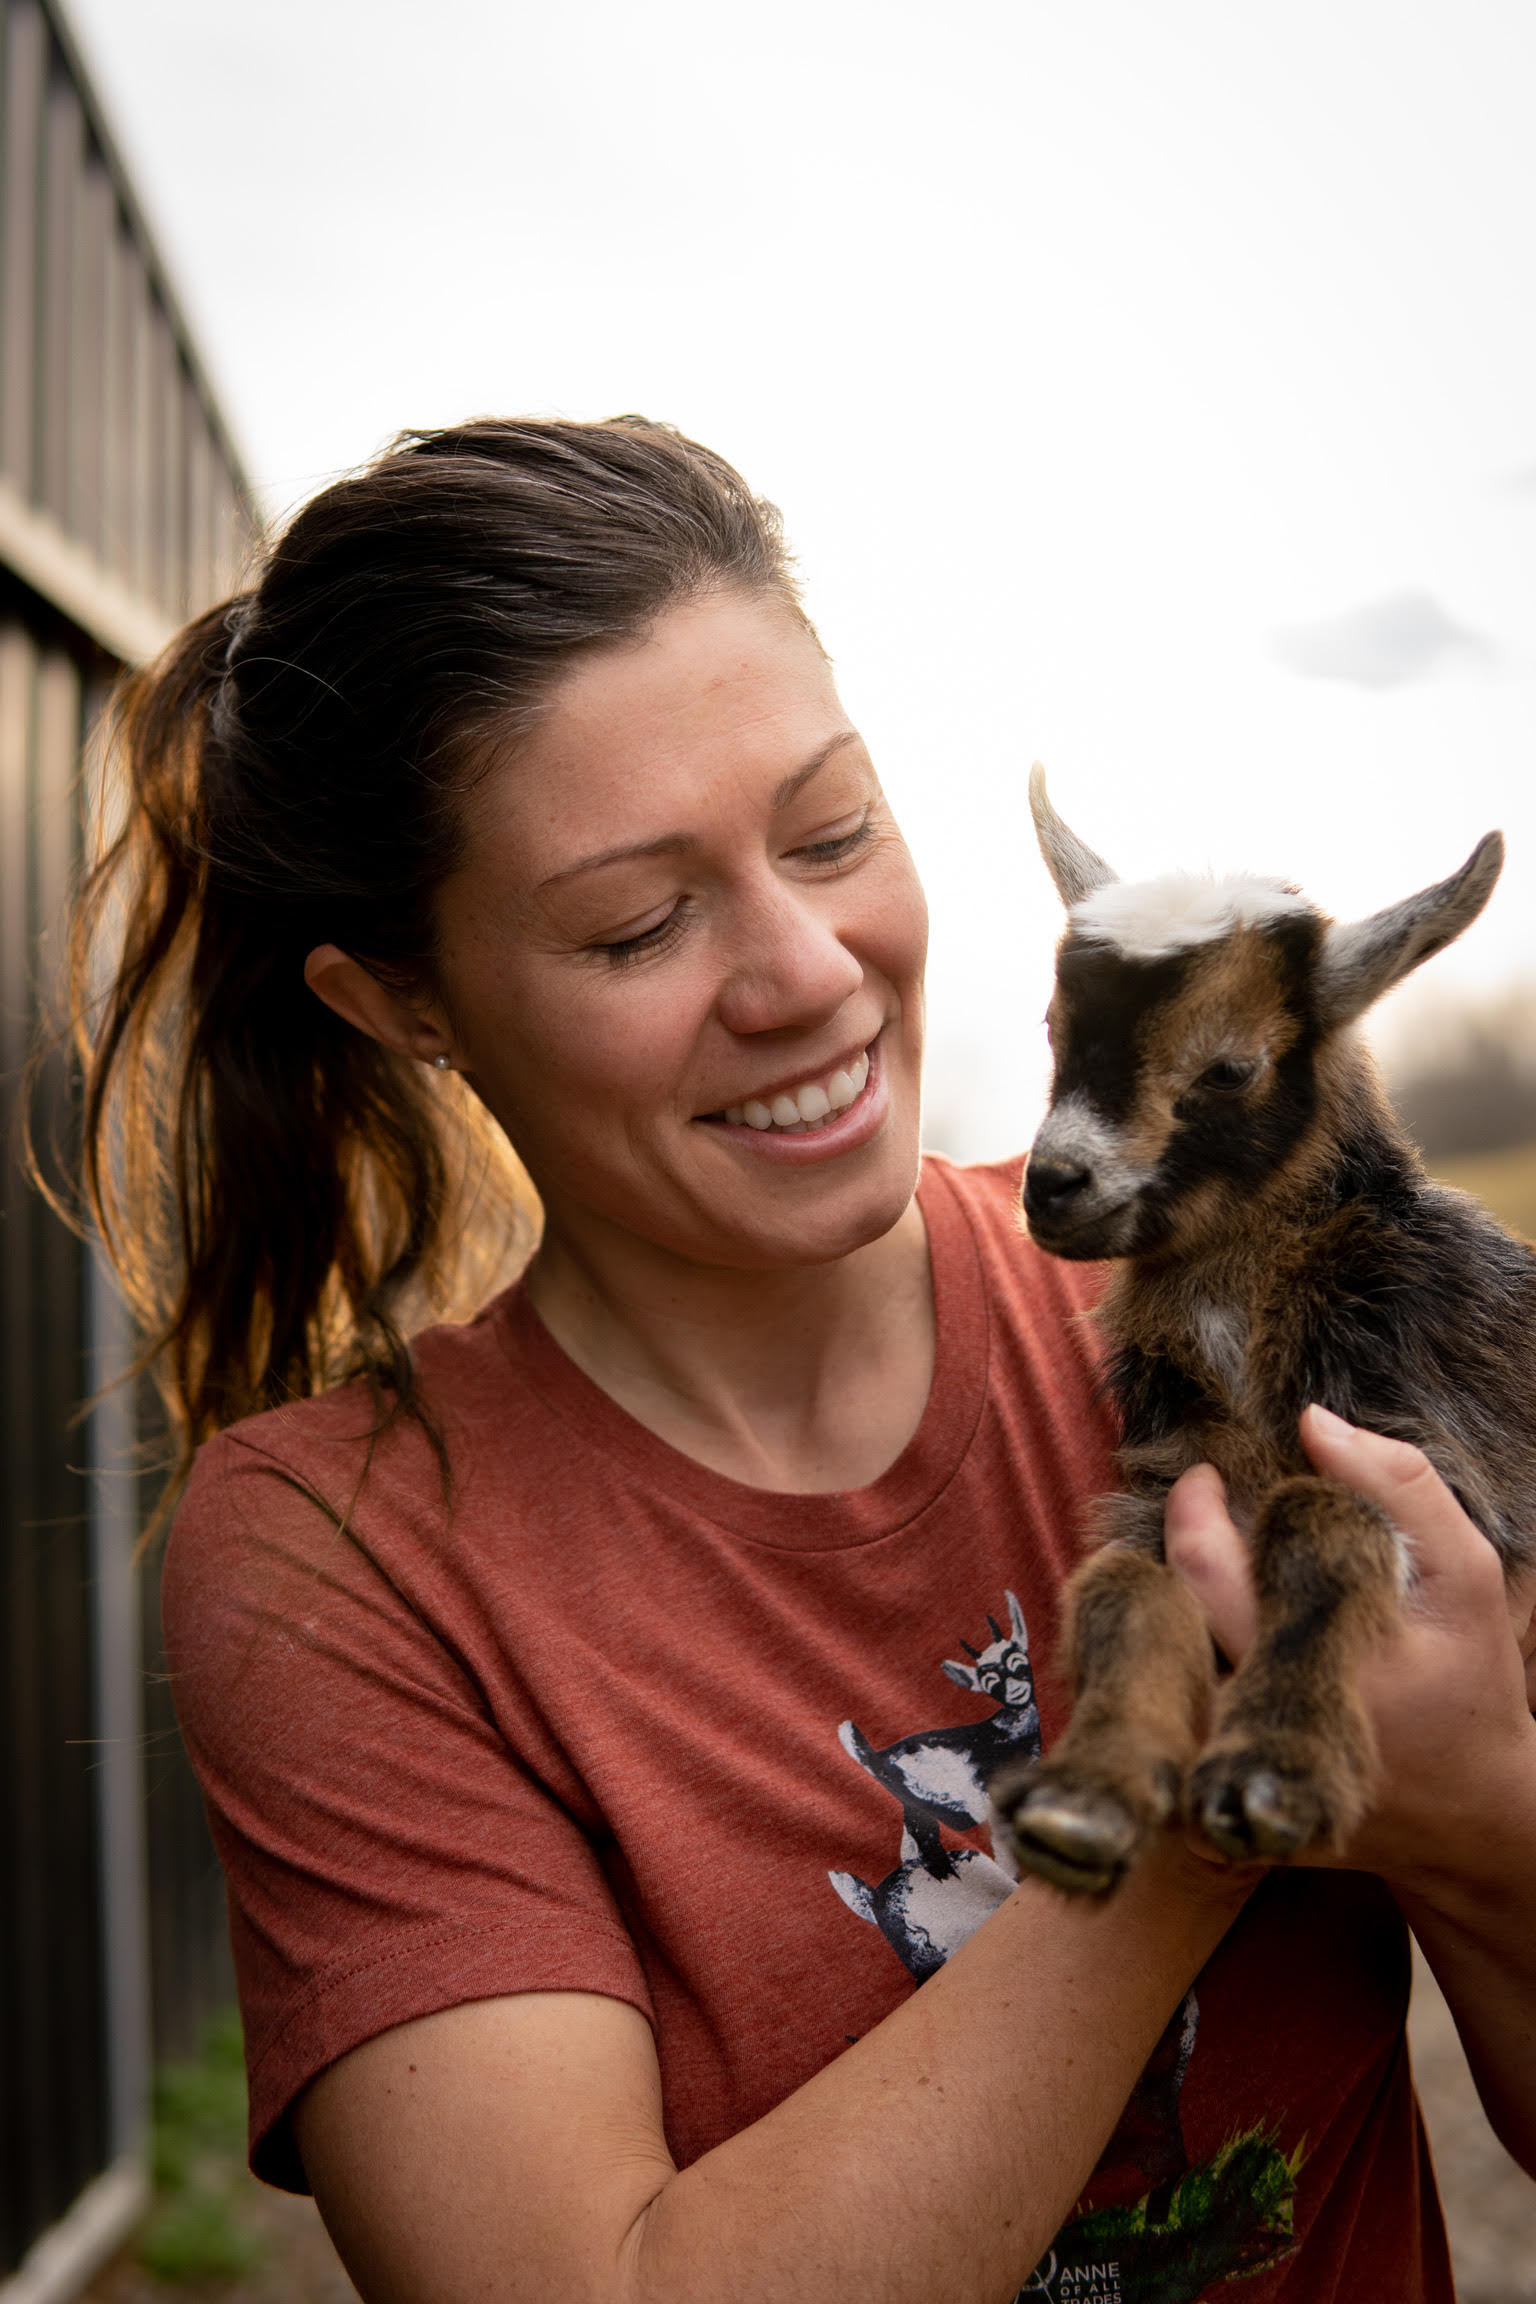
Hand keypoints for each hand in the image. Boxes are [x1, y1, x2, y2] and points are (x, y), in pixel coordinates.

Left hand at [1164, 1405, 1535, 1889]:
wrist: (1465, 1814)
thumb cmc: (1468, 1679)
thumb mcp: (1465, 1576)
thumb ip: (1400, 1489)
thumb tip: (1312, 1421)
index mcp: (1328, 1657)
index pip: (1215, 1565)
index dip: (1197, 1506)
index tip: (1208, 1475)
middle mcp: (1266, 1712)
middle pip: (1167, 1611)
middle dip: (1166, 1541)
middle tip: (1194, 1495)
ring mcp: (1235, 1760)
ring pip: (1153, 1656)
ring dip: (1158, 1596)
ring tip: (1191, 1554)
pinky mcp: (1220, 1793)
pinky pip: (1166, 1702)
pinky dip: (1168, 1652)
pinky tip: (1194, 1619)